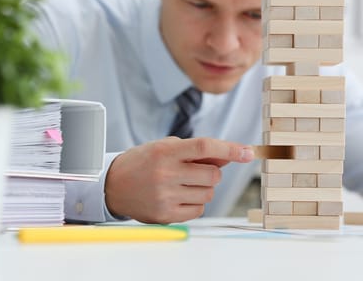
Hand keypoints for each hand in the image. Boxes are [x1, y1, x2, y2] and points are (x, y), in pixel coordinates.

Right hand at [104, 137, 254, 223]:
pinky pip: (199, 210)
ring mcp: (165, 196)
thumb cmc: (143, 162)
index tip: (248, 152)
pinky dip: (195, 203)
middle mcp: (166, 173)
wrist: (114, 185)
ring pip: (208, 193)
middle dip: (211, 172)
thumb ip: (196, 151)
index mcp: (166, 152)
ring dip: (203, 188)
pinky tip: (179, 196)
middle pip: (213, 174)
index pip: (205, 147)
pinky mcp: (165, 215)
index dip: (230, 149)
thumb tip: (229, 156)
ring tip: (183, 183)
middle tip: (194, 171)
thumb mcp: (166, 147)